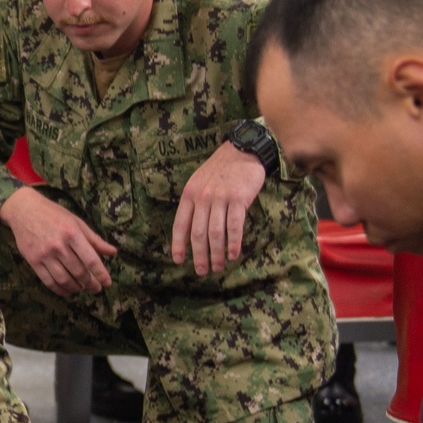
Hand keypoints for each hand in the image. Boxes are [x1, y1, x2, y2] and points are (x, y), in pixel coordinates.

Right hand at [0, 186, 114, 296]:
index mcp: (72, 234)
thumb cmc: (53, 214)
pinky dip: (60, 290)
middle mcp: (59, 246)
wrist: (24, 210)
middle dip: (90, 283)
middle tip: (96, 288)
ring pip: (64, 279)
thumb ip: (94, 239)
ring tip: (81, 288)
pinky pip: (48, 281)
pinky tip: (67, 290)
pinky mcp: (33, 261)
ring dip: (76, 288)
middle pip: (79, 272)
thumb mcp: (76, 222)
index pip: (91, 259)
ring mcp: (45, 255)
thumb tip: (113, 252)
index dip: (101, 274)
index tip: (107, 283)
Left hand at [171, 140, 265, 275]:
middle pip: (198, 234)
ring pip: (215, 233)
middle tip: (202, 271)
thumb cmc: (221, 169)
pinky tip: (233, 254)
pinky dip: (233, 243)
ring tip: (218, 267)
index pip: (180, 224)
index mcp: (189, 194)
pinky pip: (234, 226)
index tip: (179, 261)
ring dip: (216, 254)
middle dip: (199, 255)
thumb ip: (195, 204)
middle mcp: (202, 197)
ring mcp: (220, 198)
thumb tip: (192, 232)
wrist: (243, 151)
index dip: (179, 245)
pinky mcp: (238, 198)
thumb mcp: (199, 182)